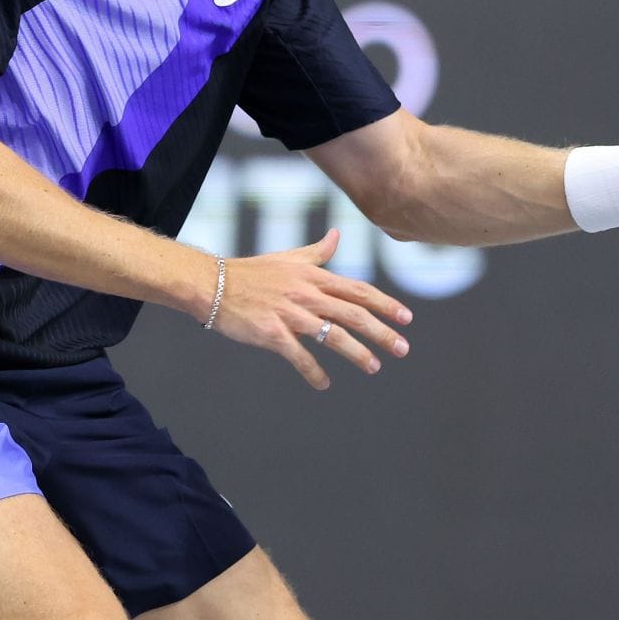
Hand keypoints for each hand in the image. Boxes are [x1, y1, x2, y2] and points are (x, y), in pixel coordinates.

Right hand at [210, 229, 414, 389]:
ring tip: (374, 367)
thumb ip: (317, 252)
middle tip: (402, 348)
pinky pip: (300, 356)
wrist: (213, 285)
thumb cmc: (251, 272)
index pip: (358, 290)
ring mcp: (290, 314)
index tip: (406, 317)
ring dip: (357, 353)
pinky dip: (314, 372)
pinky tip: (324, 384)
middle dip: (382, 332)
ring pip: (333, 335)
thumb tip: (337, 235)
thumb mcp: (288, 257)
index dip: (385, 304)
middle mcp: (307, 294)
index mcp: (313, 276)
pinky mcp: (272, 333)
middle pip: (353, 314)